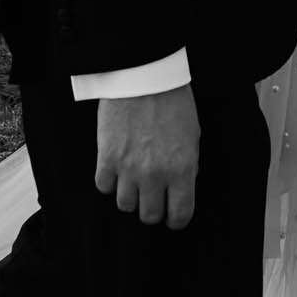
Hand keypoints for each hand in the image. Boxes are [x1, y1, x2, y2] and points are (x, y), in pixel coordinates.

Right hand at [94, 86, 199, 229]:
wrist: (145, 77)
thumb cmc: (172, 101)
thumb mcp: (192, 136)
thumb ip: (187, 166)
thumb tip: (181, 187)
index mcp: (182, 169)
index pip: (180, 215)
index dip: (176, 219)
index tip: (173, 216)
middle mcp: (155, 174)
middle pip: (149, 216)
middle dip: (153, 209)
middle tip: (153, 197)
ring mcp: (128, 168)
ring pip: (125, 205)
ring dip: (130, 196)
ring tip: (134, 180)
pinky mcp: (106, 158)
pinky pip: (104, 187)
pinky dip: (110, 181)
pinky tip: (116, 168)